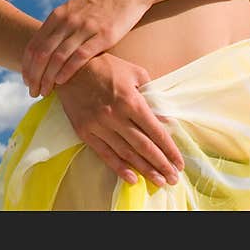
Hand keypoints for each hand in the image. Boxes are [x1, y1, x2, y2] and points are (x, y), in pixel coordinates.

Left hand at [22, 0, 154, 97]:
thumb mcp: (75, 9)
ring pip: (57, 58)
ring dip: (48, 78)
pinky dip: (67, 71)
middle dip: (34, 76)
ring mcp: (84, 28)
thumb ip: (61, 26)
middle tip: (32, 91)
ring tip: (44, 92)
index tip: (25, 80)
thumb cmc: (102, 1)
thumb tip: (49, 48)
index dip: (26, 66)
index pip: (33, 45)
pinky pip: (79, 56)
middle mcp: (67, 21)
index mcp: (58, 15)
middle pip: (41, 54)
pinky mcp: (103, 35)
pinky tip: (61, 82)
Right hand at [54, 51, 184, 186]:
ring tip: (158, 182)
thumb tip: (164, 120)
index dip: (169, 149)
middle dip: (161, 164)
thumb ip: (151, 95)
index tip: (179, 162)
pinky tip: (132, 179)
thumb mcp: (135, 73)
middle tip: (173, 179)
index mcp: (131, 100)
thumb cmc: (106, 67)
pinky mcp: (84, 131)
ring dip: (144, 169)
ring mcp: (98, 125)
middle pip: (144, 146)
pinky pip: (104, 153)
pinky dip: (119, 168)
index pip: (156, 131)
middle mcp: (115, 115)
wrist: (69, 67)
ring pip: (126, 153)